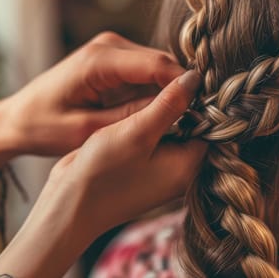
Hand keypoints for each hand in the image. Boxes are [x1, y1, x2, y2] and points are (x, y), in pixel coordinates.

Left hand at [0, 32, 184, 160]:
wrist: (16, 119)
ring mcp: (111, 49)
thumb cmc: (43, 127)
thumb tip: (175, 105)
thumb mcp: (88, 130)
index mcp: (98, 60)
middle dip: (179, 89)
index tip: (204, 111)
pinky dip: (155, 90)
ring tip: (177, 121)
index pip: (156, 65)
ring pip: (157, 66)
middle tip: (194, 121)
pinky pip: (146, 72)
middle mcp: (107, 46)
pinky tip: (157, 113)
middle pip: (161, 62)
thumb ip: (133, 116)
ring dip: (168, 90)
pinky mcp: (113, 59)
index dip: (184, 86)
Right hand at [0, 70, 205, 277]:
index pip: (210, 125)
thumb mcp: (139, 131)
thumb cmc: (103, 174)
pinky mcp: (142, 167)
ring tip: (149, 86)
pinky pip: (152, 138)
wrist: (68, 206)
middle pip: (191, 126)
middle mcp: (179, 170)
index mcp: (189, 166)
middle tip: (166, 74)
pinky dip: (146, 122)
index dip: (201, 98)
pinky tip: (134, 108)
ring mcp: (160, 170)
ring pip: (170, 129)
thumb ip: (170, 103)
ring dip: (160, 110)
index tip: (189, 73)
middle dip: (179, 103)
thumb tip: (195, 78)